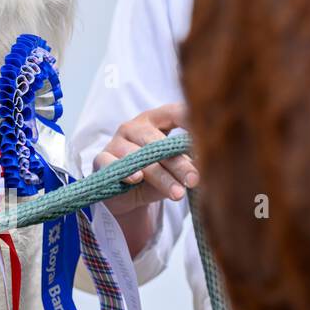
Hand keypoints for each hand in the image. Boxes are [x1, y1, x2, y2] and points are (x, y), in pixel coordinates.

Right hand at [95, 103, 197, 217]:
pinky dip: (125, 171)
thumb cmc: (154, 175)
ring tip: (177, 193)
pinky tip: (136, 179)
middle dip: (179, 163)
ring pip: (140, 158)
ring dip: (160, 177)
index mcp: (155, 120)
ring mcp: (116, 142)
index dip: (189, 119)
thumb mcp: (172, 169)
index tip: (206, 132)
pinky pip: (112, 163)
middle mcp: (135, 127)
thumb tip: (208, 167)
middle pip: (158, 142)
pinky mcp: (102, 159)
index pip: (174, 113)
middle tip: (195, 180)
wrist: (126, 196)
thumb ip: (186, 164)